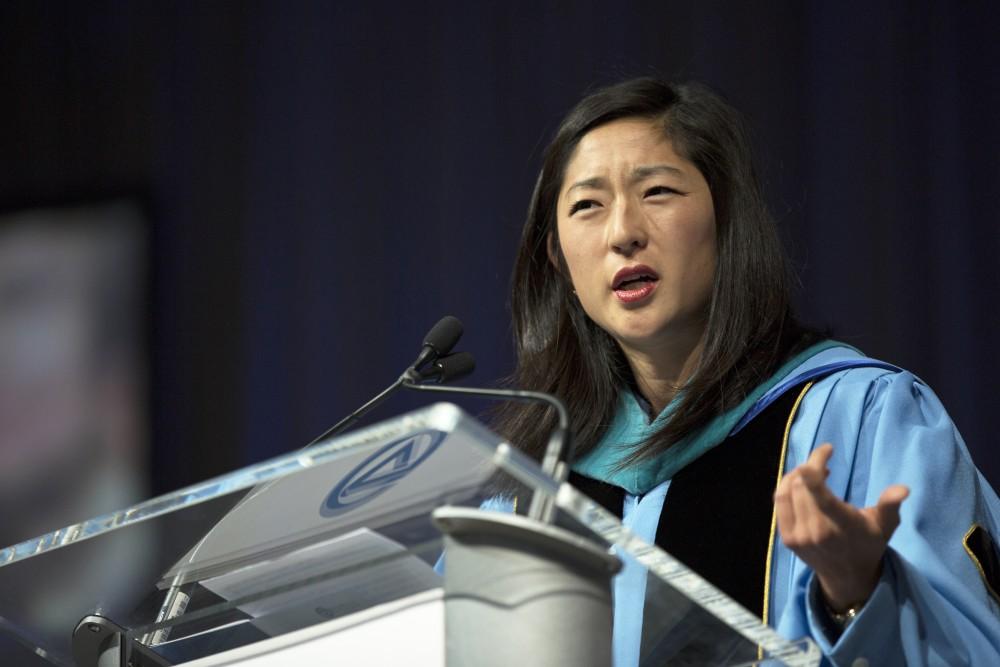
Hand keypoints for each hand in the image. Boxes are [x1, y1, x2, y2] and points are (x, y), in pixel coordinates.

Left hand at [774, 443, 909, 610]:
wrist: (847, 578)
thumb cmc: (868, 544)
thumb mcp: (885, 525)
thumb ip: (890, 505)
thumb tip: (903, 489)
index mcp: (840, 525)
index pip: (820, 494)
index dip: (815, 467)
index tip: (826, 449)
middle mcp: (815, 530)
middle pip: (802, 484)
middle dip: (811, 465)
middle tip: (824, 461)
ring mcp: (798, 535)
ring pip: (787, 490)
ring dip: (798, 475)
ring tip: (813, 471)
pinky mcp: (787, 538)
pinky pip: (780, 502)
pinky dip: (788, 487)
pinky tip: (802, 484)